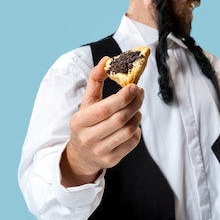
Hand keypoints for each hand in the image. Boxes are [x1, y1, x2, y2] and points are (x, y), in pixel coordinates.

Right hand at [60, 57, 143, 186]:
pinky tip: (132, 123)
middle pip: (119, 119)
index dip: (122, 97)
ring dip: (137, 116)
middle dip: (134, 104)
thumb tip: (106, 60)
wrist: (81, 155)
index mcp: (79, 121)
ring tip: (136, 108)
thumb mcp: (87, 102)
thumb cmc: (87, 122)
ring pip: (128, 131)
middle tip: (140, 93)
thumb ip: (95, 80)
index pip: (105, 109)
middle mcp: (88, 138)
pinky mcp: (112, 160)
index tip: (135, 86)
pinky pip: (132, 142)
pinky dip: (137, 130)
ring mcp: (100, 151)